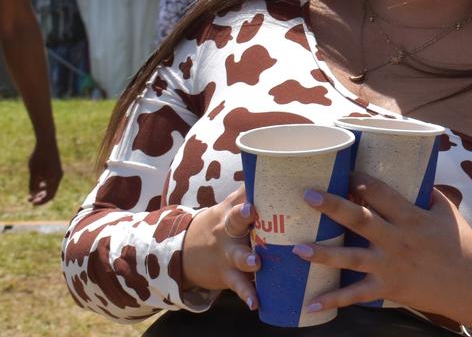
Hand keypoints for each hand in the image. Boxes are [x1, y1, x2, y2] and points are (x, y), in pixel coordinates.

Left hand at [27, 139, 62, 204]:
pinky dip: (44, 185)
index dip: (41, 201)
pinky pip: (51, 181)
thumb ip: (33, 183)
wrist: (47, 142)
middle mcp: (58, 177)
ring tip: (31, 193)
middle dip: (40, 197)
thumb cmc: (39, 157)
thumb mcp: (34, 171)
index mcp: (55, 179)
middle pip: (51, 192)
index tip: (31, 203)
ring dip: (41, 191)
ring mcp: (58, 173)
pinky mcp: (56, 168)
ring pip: (51, 187)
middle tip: (29, 199)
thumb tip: (32, 194)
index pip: (50, 195)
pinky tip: (36, 184)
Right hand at [180, 187, 259, 308]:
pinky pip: (239, 285)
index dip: (251, 186)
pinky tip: (255, 302)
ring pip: (238, 254)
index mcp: (234, 209)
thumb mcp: (232, 205)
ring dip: (247, 258)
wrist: (185, 251)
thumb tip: (286, 168)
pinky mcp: (228, 273)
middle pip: (235, 219)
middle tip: (250, 211)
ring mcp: (227, 252)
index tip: (262, 178)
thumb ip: (255, 191)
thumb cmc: (224, 223)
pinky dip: (247, 294)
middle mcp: (229, 228)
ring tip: (256, 262)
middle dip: (242, 215)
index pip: (243, 193)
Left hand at [293, 173, 471, 323]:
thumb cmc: (461, 243)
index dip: (361, 179)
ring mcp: (391, 266)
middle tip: (307, 195)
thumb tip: (406, 172)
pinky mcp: (387, 288)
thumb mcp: (446, 212)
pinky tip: (310, 304)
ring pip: (352, 259)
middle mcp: (398, 240)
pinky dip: (333, 301)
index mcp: (413, 217)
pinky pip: (356, 296)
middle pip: (361, 220)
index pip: (383, 193)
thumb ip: (424, 193)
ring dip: (323, 255)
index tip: (344, 168)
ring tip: (297, 249)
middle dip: (333, 206)